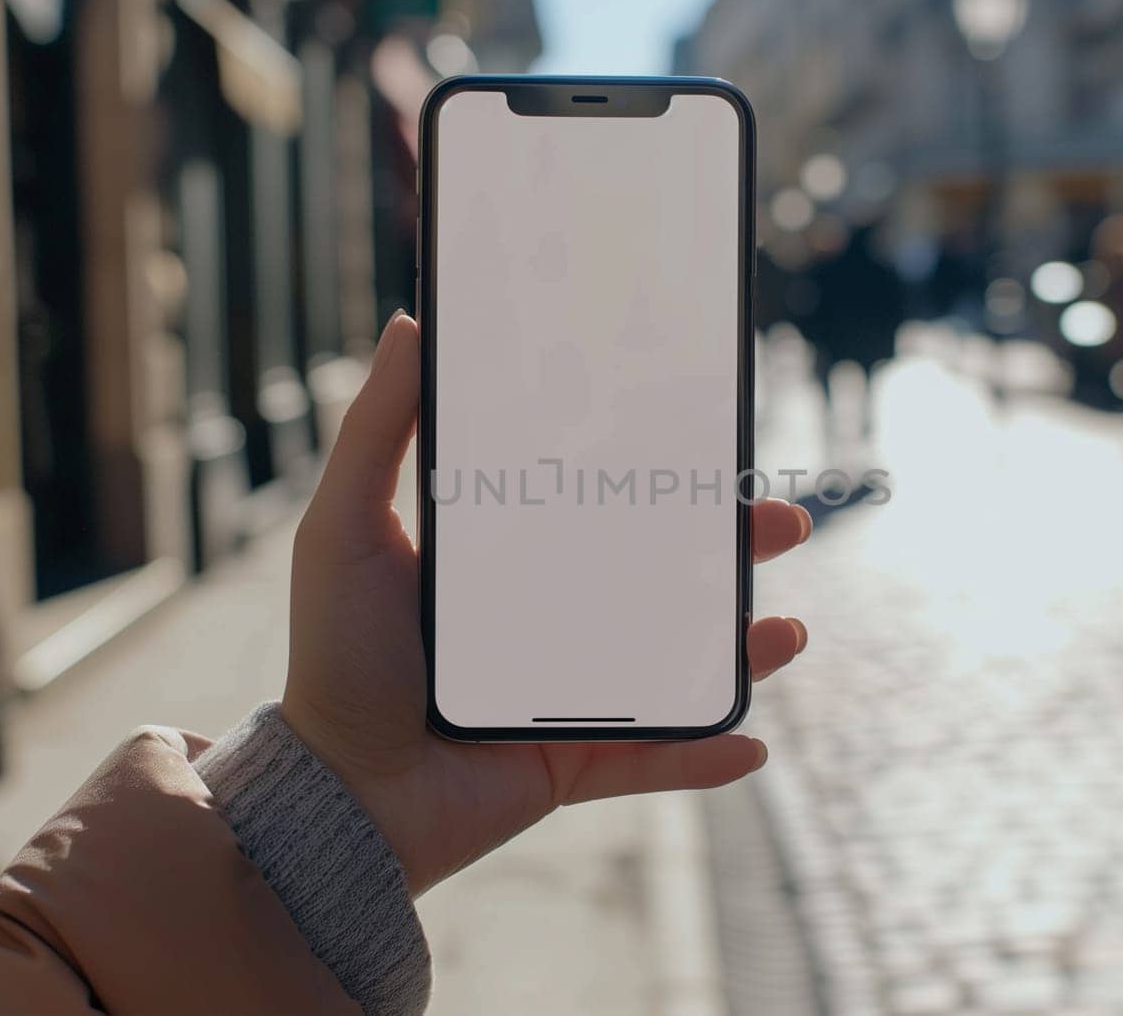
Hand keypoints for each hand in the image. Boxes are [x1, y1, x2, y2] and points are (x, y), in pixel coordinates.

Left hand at [282, 314, 810, 895]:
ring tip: (787, 633)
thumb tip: (411, 326)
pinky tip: (751, 744)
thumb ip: (378, 431)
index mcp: (507, 561)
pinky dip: (704, 753)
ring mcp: (567, 693)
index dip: (658, 472)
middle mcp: (548, 620)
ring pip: (678, 662)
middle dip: (732, 550)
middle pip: (660, 574)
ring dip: (744, 649)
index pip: (599, 503)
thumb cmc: (335, 657)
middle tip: (782, 520)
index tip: (708, 435)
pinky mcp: (573, 761)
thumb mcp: (347, 527)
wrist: (336, 796)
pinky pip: (655, 759)